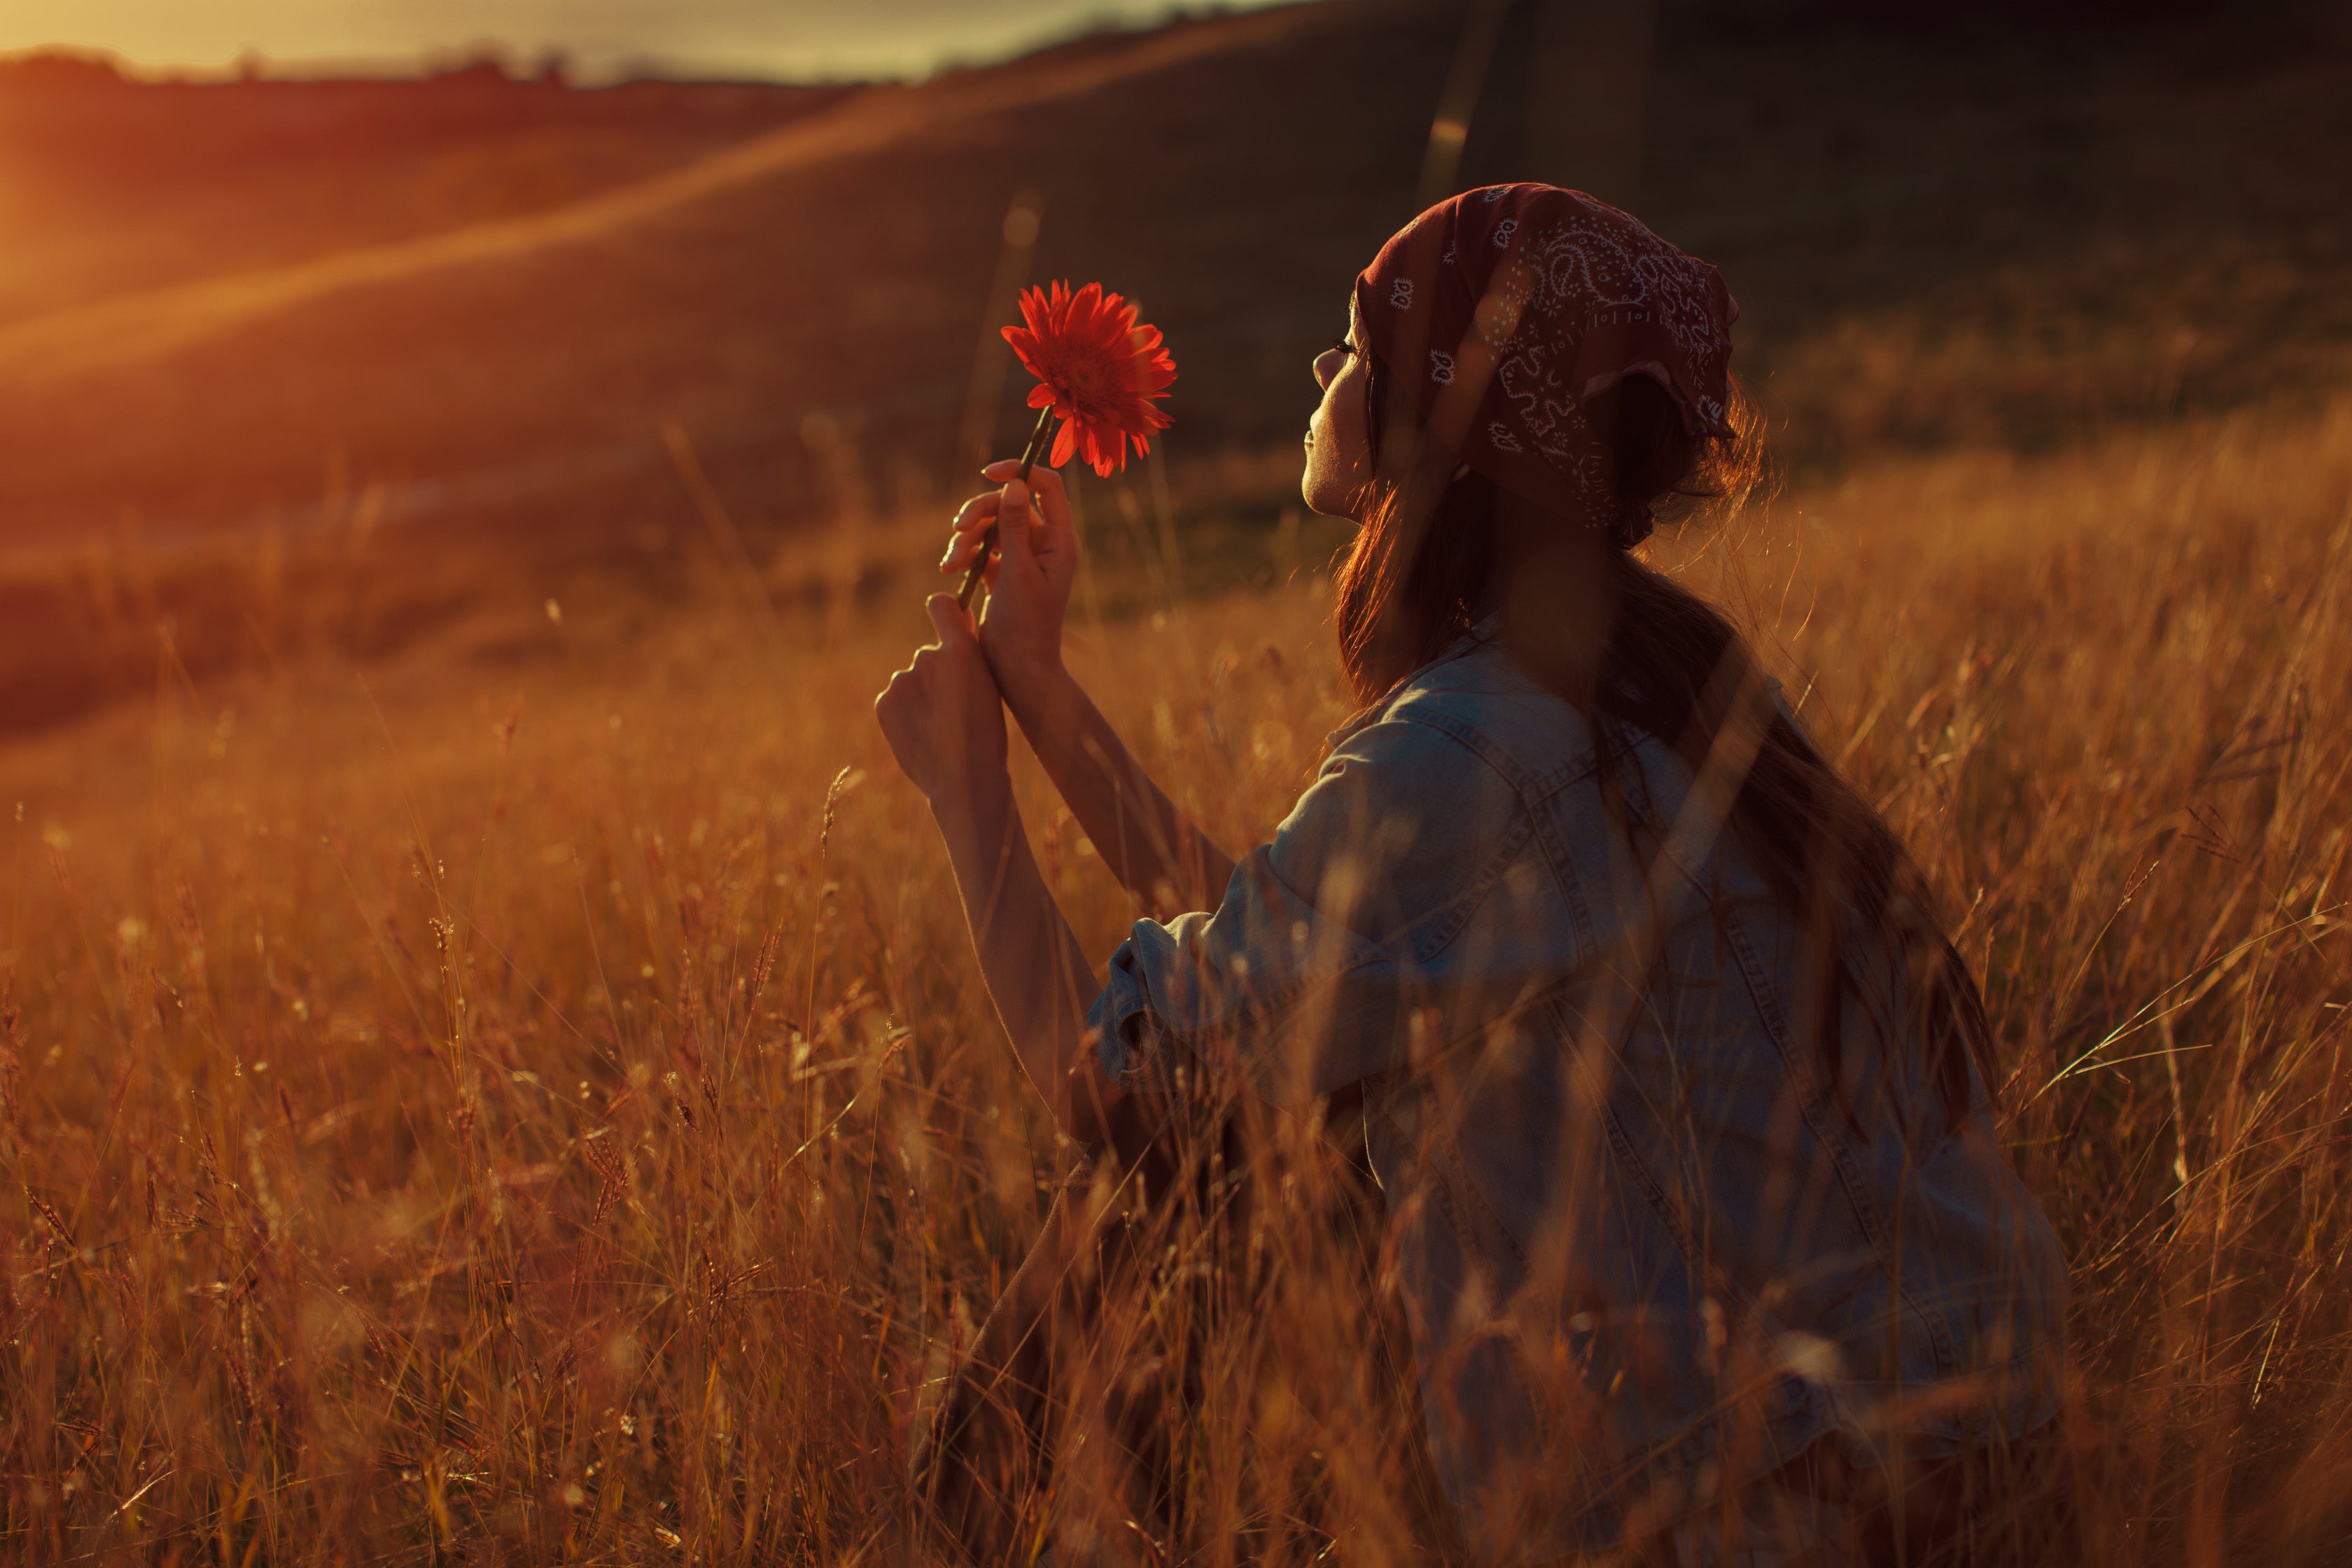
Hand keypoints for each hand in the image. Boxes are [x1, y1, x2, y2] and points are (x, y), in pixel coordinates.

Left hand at [875, 595, 1008, 809]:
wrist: (964, 780)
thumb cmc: (987, 733)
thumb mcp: (990, 685)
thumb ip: (970, 650)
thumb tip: (958, 618)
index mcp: (961, 650)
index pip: (941, 605)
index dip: (945, 612)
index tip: (950, 624)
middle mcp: (926, 657)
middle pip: (929, 655)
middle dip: (939, 675)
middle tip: (956, 710)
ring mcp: (901, 681)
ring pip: (912, 680)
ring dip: (923, 696)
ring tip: (941, 729)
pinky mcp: (884, 703)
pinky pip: (896, 700)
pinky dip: (907, 713)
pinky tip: (923, 735)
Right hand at [941, 462, 1078, 697]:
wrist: (1017, 669)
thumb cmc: (1026, 625)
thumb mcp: (1017, 572)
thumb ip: (1015, 527)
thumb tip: (1015, 484)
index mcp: (1060, 540)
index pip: (1047, 487)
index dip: (1020, 473)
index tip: (989, 474)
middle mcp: (1043, 544)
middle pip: (1008, 504)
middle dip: (978, 513)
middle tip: (957, 530)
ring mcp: (1021, 557)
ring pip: (989, 526)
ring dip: (965, 538)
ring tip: (951, 562)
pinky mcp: (1000, 572)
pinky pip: (979, 549)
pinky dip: (963, 554)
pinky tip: (949, 569)